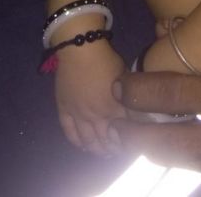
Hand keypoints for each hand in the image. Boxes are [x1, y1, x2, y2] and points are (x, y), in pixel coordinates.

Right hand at [55, 40, 126, 156]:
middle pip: (106, 141)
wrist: (80, 49)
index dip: (129, 140)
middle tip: (117, 150)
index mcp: (114, 108)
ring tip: (102, 151)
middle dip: (113, 149)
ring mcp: (78, 114)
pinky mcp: (64, 110)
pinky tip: (83, 145)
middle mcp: (97, 116)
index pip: (124, 132)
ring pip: (88, 141)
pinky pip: (69, 132)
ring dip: (96, 149)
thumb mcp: (124, 76)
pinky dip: (77, 142)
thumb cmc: (106, 59)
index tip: (132, 143)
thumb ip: (129, 95)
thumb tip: (136, 108)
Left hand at [112, 0, 200, 191]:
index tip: (117, 90)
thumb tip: (161, 28)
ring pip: (198, 165)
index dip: (139, 95)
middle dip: (138, 138)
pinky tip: (196, 150)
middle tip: (114, 129)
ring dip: (168, 154)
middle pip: (175, 144)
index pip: (175, 96)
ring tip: (143, 142)